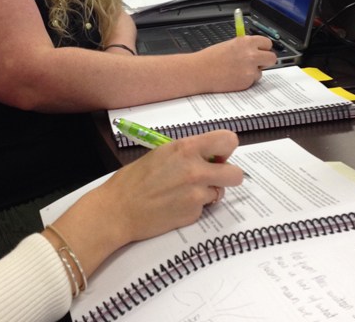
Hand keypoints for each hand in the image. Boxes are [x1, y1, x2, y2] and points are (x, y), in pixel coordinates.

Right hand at [46, 131, 241, 278]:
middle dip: (227, 175)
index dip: (225, 149)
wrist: (118, 210)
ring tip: (185, 193)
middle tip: (211, 176)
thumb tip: (207, 156)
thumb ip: (187, 153)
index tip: (216, 155)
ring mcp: (197, 194)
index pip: (228, 140)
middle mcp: (196, 170)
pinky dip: (194, 207)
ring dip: (208, 192)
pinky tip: (175, 205)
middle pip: (236, 173)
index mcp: (186, 149)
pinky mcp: (193, 214)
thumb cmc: (133, 179)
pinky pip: (204, 208)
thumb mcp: (161, 154)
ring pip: (220, 192)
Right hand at [195, 35, 276, 92]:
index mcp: (246, 42)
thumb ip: (245, 46)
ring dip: (254, 71)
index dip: (264, 48)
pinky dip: (246, 80)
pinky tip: (234, 77)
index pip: (267, 43)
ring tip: (237, 70)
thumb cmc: (210, 58)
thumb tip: (257, 49)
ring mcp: (250, 69)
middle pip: (272, 58)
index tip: (261, 50)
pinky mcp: (247, 81)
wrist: (199, 71)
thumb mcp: (230, 45)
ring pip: (262, 71)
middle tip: (257, 62)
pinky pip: (253, 80)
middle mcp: (251, 54)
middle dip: (265, 60)